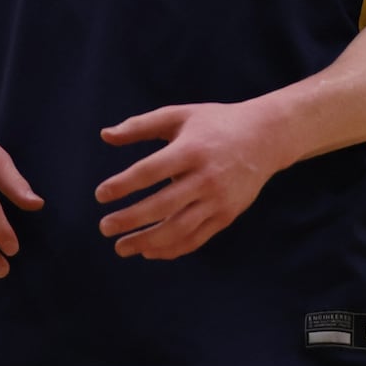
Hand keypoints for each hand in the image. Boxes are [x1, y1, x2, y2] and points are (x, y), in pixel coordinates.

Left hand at [97, 102, 276, 259]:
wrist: (265, 138)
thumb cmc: (214, 123)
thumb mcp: (179, 115)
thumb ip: (140, 125)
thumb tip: (105, 135)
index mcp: (191, 149)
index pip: (150, 171)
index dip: (123, 184)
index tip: (100, 195)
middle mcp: (205, 177)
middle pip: (162, 205)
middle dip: (130, 220)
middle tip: (104, 228)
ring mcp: (218, 200)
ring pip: (179, 229)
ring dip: (147, 241)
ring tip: (121, 248)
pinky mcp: (227, 215)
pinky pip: (196, 239)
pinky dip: (172, 249)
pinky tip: (149, 250)